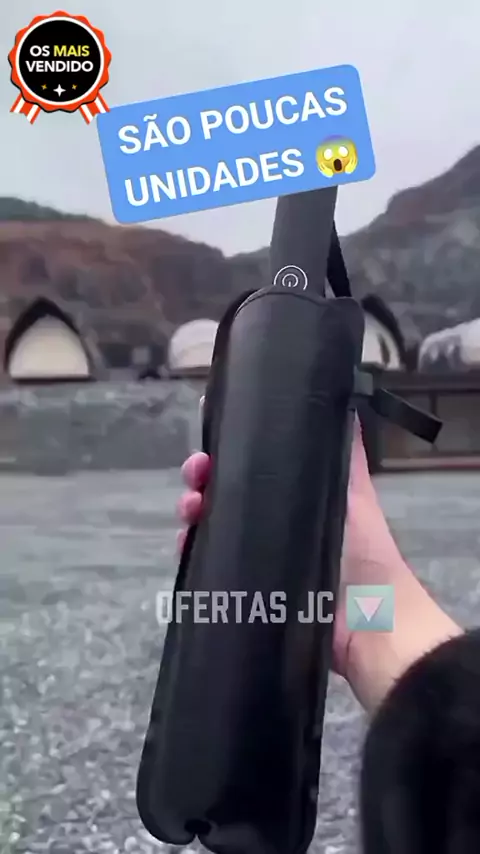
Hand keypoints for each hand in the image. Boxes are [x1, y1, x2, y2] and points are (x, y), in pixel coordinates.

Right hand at [176, 419, 460, 710]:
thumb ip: (346, 455)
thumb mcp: (354, 494)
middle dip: (203, 475)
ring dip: (192, 508)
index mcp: (291, 498)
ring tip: (191, 506)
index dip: (229, 450)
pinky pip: (207, 563)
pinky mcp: (241, 588)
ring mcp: (254, 555)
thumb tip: (344, 404)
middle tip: (197, 470)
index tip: (211, 432)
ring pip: (210, 523)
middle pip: (224, 491)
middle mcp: (269, 523)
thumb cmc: (363, 554)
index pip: (252, 465)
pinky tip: (184, 541)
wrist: (366, 626)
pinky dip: (190, 550)